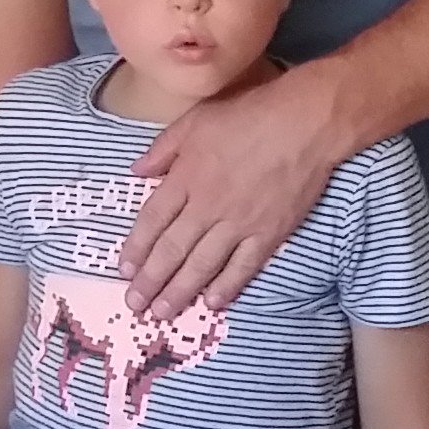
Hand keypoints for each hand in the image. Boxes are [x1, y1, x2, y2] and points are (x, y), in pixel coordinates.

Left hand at [123, 65, 362, 323]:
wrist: (305, 123)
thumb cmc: (248, 115)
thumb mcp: (194, 121)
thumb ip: (162, 149)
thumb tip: (135, 172)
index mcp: (186, 178)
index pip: (152, 220)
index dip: (136, 248)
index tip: (123, 270)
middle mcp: (207, 206)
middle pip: (171, 250)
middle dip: (150, 281)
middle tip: (135, 305)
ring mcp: (239, 223)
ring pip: (202, 265)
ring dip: (179, 291)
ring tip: (163, 314)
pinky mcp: (269, 233)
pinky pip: (243, 266)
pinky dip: (227, 286)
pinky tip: (212, 303)